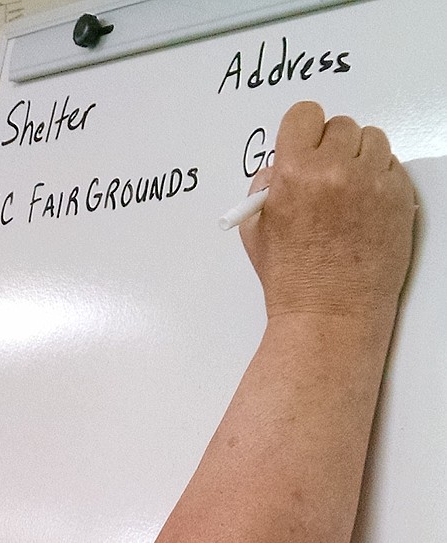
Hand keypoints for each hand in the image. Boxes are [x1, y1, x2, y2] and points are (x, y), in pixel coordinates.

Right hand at [241, 101, 415, 322]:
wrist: (329, 313)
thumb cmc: (291, 278)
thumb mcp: (256, 232)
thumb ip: (265, 188)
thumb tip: (280, 165)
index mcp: (294, 173)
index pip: (305, 115)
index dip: (303, 133)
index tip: (305, 149)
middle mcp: (335, 170)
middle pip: (340, 126)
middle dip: (332, 150)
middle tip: (326, 181)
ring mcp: (372, 181)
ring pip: (372, 141)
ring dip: (360, 160)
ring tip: (349, 195)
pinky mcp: (400, 195)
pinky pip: (392, 166)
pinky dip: (380, 181)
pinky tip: (366, 210)